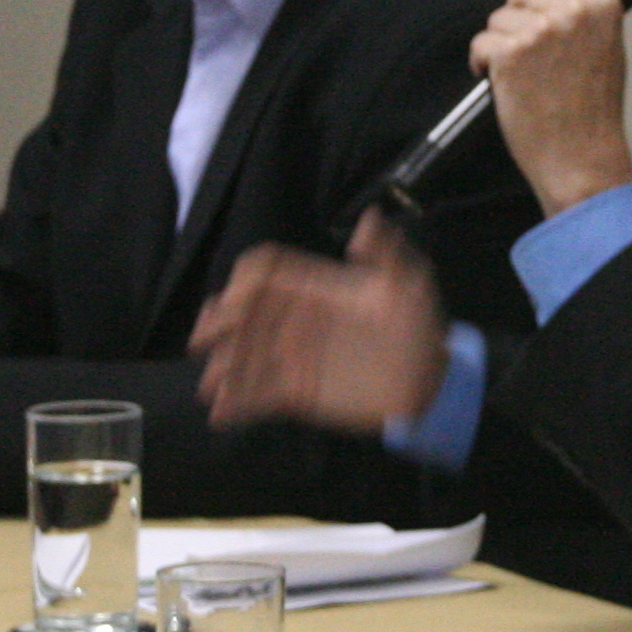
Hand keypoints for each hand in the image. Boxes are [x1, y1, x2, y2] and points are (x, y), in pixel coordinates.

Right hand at [193, 206, 449, 431]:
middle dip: (219, 323)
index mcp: (317, 288)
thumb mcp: (409, 283)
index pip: (268, 274)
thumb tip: (371, 218)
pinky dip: (237, 402)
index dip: (245, 282)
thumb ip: (386, 253)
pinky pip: (259, 395)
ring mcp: (294, 355)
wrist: (430, 380)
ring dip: (223, 367)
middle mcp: (297, 319)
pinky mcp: (297, 390)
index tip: (232, 300)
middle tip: (202, 340)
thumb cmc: (418, 326)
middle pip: (245, 314)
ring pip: (246, 356)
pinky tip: (221, 414)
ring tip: (211, 386)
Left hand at [472, 0, 631, 215]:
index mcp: (604, 4)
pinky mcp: (511, 53)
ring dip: (500, 43)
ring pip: (498, 16)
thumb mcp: (607, 48)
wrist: (581, 158)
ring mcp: (541, 30)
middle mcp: (574, 10)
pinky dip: (482, 62)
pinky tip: (501, 82)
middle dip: (517, 16)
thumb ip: (584, 15)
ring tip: (522, 74)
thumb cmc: (592, 113)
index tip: (538, 2)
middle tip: (529, 51)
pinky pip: (481, 41)